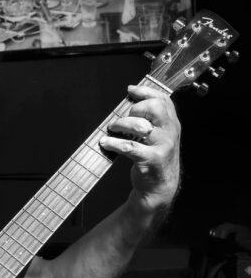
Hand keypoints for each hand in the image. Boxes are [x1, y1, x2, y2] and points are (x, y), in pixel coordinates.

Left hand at [99, 84, 180, 214]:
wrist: (159, 187)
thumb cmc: (154, 158)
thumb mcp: (159, 136)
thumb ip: (150, 119)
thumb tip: (130, 99)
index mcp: (172, 123)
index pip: (163, 99)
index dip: (145, 91)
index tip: (130, 90)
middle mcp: (170, 132)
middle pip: (154, 107)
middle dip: (135, 108)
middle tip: (123, 117)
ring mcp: (162, 146)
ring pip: (140, 126)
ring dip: (121, 124)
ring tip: (112, 128)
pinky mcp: (151, 159)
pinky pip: (129, 146)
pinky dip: (114, 143)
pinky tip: (105, 142)